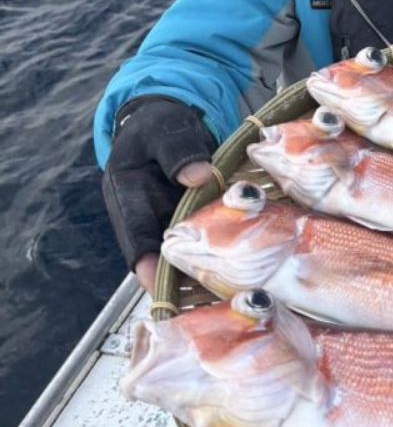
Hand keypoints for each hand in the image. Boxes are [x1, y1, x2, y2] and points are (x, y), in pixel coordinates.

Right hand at [102, 96, 215, 292]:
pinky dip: (212, 256)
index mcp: (125, 191)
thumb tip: (200, 177)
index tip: (157, 281)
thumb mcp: (166, 128)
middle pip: (155, 252)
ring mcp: (164, 219)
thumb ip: (179, 150)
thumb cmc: (161, 123)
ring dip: (194, 272)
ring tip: (218, 297)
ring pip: (177, 252)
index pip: (133, 232)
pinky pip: (197, 242)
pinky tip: (234, 273)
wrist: (169, 120)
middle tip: (192, 306)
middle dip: (172, 279)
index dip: (146, 260)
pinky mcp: (186, 219)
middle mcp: (142, 212)